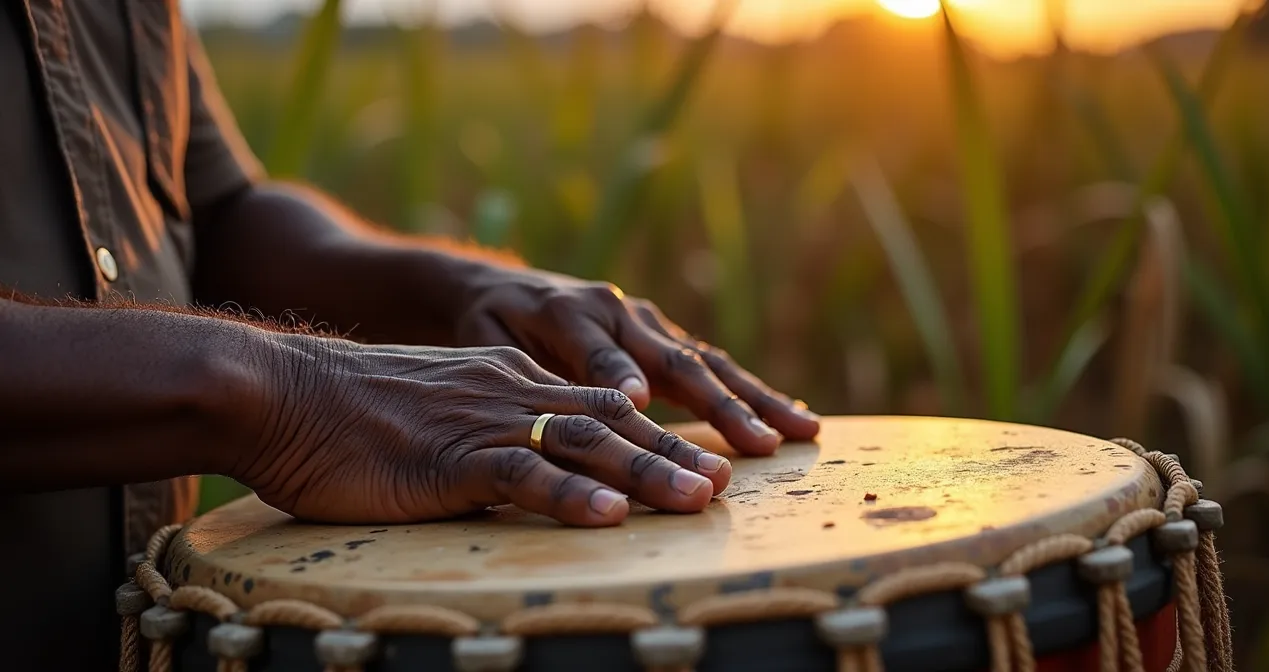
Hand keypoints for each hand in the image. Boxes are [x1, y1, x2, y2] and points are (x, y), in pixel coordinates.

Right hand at [230, 337, 731, 525]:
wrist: (281, 392)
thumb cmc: (352, 413)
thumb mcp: (440, 412)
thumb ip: (491, 432)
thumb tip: (531, 469)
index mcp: (510, 381)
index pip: (603, 406)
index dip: (660, 434)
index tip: (709, 461)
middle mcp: (511, 392)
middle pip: (612, 423)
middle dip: (676, 453)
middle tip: (731, 483)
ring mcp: (484, 421)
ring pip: (583, 445)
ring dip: (646, 474)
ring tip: (698, 501)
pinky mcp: (449, 457)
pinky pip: (521, 474)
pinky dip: (569, 496)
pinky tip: (609, 516)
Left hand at [453, 268, 820, 454]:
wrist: (502, 288)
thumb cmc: (490, 326)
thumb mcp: (488, 342)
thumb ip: (527, 368)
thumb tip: (585, 402)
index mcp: (569, 313)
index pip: (599, 351)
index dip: (619, 376)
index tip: (640, 408)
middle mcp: (619, 312)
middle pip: (674, 360)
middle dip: (721, 404)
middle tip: (762, 442)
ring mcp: (648, 322)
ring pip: (707, 362)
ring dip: (756, 400)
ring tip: (803, 433)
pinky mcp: (663, 336)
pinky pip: (711, 364)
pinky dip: (751, 392)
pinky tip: (791, 417)